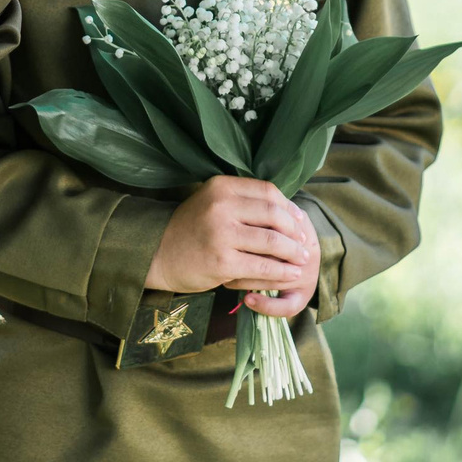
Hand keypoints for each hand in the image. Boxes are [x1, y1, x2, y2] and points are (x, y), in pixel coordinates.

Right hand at [144, 175, 318, 297]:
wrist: (158, 254)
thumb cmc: (190, 229)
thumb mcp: (211, 203)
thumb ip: (242, 202)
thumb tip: (288, 211)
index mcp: (221, 187)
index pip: (267, 191)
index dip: (289, 207)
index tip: (299, 220)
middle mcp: (221, 206)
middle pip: (273, 215)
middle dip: (295, 230)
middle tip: (304, 242)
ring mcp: (221, 235)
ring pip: (272, 242)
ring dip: (293, 252)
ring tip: (302, 259)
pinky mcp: (222, 263)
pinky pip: (262, 267)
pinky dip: (281, 272)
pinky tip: (290, 275)